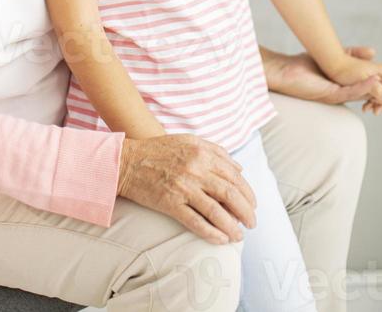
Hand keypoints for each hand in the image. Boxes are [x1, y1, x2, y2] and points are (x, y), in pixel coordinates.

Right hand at [117, 133, 256, 244]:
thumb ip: (215, 151)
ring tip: (239, 236)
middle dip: (246, 212)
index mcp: (202, 153)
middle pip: (230, 194)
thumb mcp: (189, 141)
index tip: (253, 204)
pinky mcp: (170, 204)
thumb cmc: (159, 150)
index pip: (235, 176)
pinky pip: (196, 222)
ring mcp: (183, 188)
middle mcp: (196, 169)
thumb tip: (239, 168)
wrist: (128, 161)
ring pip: (217, 211)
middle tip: (252, 223)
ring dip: (232, 227)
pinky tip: (221, 239)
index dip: (248, 193)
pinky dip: (212, 233)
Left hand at [263, 45, 381, 110]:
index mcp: (349, 87)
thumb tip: (374, 51)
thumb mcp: (334, 56)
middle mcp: (347, 94)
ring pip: (368, 94)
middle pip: (378, 95)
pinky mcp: (330, 94)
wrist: (284, 71)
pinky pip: (351, 93)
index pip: (378, 88)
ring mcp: (339, 95)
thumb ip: (354, 55)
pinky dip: (364, 87)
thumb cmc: (305, 66)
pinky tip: (375, 80)